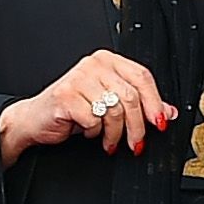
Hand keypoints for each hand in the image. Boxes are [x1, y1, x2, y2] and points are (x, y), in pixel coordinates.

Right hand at [0, 50, 173, 167]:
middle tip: (136, 143)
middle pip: (131, 96)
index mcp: (108, 60)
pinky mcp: (65, 96)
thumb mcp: (109, 104)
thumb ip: (140, 104)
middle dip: (137, 126)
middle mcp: (94, 65)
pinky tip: (88, 132)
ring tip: (109, 141)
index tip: (160, 122)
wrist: (34, 119)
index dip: (155, 102)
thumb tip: (169, 112)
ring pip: (114, 110)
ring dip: (115, 133)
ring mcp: (78, 78)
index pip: (142, 76)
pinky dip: (94, 132)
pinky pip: (93, 119)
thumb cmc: (72, 109)